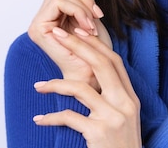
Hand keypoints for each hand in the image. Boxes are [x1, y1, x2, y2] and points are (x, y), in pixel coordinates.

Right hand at [28, 0, 111, 89]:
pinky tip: (87, 27)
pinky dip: (79, 11)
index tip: (95, 4)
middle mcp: (41, 15)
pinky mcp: (38, 28)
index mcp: (51, 10)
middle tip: (96, 14)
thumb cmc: (94, 49)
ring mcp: (38, 22)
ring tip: (91, 24)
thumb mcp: (89, 12)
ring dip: (83, 5)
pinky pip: (60, 2)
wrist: (94, 76)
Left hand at [33, 27, 141, 147]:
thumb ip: (111, 97)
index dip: (95, 43)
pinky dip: (51, 117)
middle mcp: (124, 104)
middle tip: (57, 35)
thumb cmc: (119, 147)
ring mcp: (112, 118)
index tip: (77, 30)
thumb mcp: (122, 119)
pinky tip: (40, 119)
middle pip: (101, 64)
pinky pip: (68, 117)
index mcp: (130, 98)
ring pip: (80, 88)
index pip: (113, 61)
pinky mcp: (98, 133)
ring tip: (38, 86)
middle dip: (77, 45)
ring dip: (55, 84)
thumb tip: (90, 77)